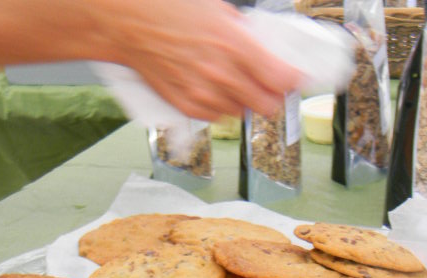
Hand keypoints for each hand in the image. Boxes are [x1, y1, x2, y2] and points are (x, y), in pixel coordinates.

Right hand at [88, 0, 304, 120]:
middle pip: (267, 105)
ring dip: (244, 101)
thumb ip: (246, 37)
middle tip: (270, 86)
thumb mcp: (219, 11)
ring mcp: (203, 93)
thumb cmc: (169, 9)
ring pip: (242, 112)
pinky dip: (221, 107)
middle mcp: (221, 73)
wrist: (130, 23)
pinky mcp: (187, 106)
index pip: (281, 79)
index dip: (293, 82)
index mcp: (235, 44)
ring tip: (235, 83)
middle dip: (272, 96)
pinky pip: (217, 117)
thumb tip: (266, 52)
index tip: (296, 80)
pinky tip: (215, 90)